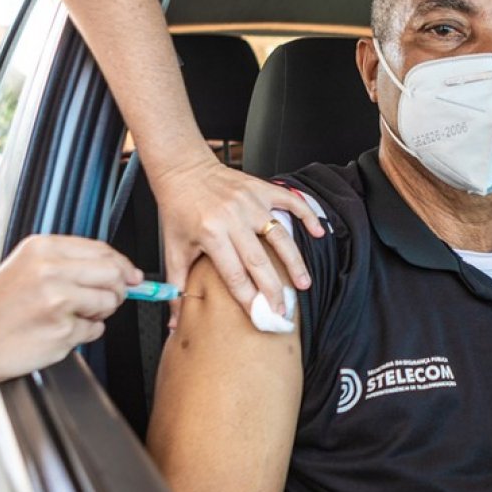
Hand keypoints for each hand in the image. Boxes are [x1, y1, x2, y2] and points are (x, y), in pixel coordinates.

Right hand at [0, 234, 142, 381]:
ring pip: (108, 302)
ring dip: (99, 313)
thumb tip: (113, 269)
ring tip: (70, 317)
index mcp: (43, 249)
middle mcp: (52, 270)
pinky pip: (93, 331)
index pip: (102, 249)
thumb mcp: (24, 267)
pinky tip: (57, 332)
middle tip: (110, 298)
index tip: (133, 275)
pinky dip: (83, 334)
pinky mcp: (61, 330)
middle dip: (120, 288)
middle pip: (114, 273)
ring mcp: (58, 301)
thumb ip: (65, 263)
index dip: (123, 264)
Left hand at [152, 157, 323, 321]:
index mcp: (211, 234)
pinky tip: (318, 232)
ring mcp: (250, 202)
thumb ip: (176, 285)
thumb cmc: (178, 209)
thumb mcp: (173, 248)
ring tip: (304, 283)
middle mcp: (233, 218)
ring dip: (294, 262)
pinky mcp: (261, 189)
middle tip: (284, 311)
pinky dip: (307, 216)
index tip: (259, 317)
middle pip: (260, 262)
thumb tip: (173, 322)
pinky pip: (290, 202)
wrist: (183, 169)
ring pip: (280, 236)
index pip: (234, 275)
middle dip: (274, 290)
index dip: (248, 299)